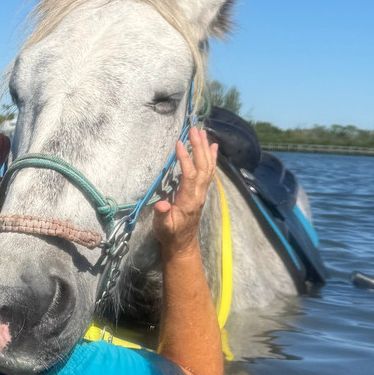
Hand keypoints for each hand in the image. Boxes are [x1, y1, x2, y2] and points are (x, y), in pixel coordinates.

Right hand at [152, 127, 217, 255]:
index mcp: (189, 200)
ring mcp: (202, 192)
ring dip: (205, 149)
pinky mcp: (202, 191)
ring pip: (208, 167)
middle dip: (199, 147)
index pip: (190, 175)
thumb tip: (161, 205)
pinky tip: (212, 146)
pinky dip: (212, 157)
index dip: (185, 159)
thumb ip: (162, 216)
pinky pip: (209, 171)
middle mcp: (199, 194)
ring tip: (202, 132)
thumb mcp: (162, 227)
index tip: (179, 143)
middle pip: (203, 167)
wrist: (182, 244)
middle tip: (194, 130)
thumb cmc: (170, 234)